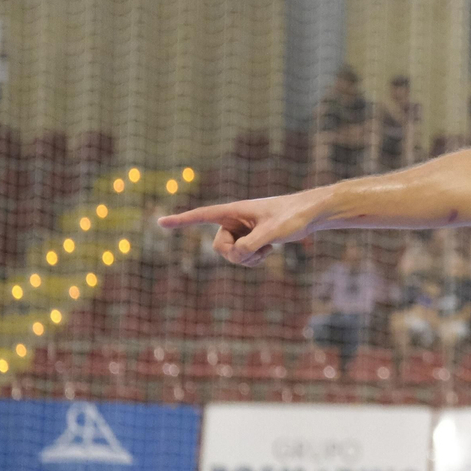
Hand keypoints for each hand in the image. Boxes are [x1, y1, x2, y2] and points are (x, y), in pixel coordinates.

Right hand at [158, 192, 321, 267]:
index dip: (181, 221)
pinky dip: (253, 260)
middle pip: (219, 247)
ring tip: (266, 249)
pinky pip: (242, 257)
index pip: (202, 216)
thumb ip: (251, 245)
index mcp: (234, 210)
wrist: (310, 214)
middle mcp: (234, 220)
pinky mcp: (251, 239)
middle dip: (236, 255)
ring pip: (230, 255)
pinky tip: (269, 251)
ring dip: (247, 259)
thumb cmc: (292, 216)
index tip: (160, 223)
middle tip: (257, 251)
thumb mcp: (272, 232)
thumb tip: (237, 256)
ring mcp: (242, 231)